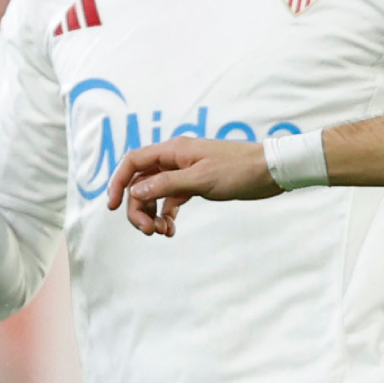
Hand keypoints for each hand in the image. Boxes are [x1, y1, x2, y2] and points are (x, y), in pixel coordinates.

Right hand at [105, 138, 279, 235]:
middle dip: (138, 208)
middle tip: (147, 231)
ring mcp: (185, 172)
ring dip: (152, 214)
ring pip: (155, 193)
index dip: (118, 183)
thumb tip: (137, 191)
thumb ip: (167, 184)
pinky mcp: (196, 185)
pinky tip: (171, 229)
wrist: (271, 171)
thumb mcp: (201, 179)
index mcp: (173, 150)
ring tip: (162, 232)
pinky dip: (167, 214)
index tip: (112, 207)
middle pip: (141, 182)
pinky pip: (171, 200)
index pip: (133, 162)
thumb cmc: (240, 169)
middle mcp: (175, 159)